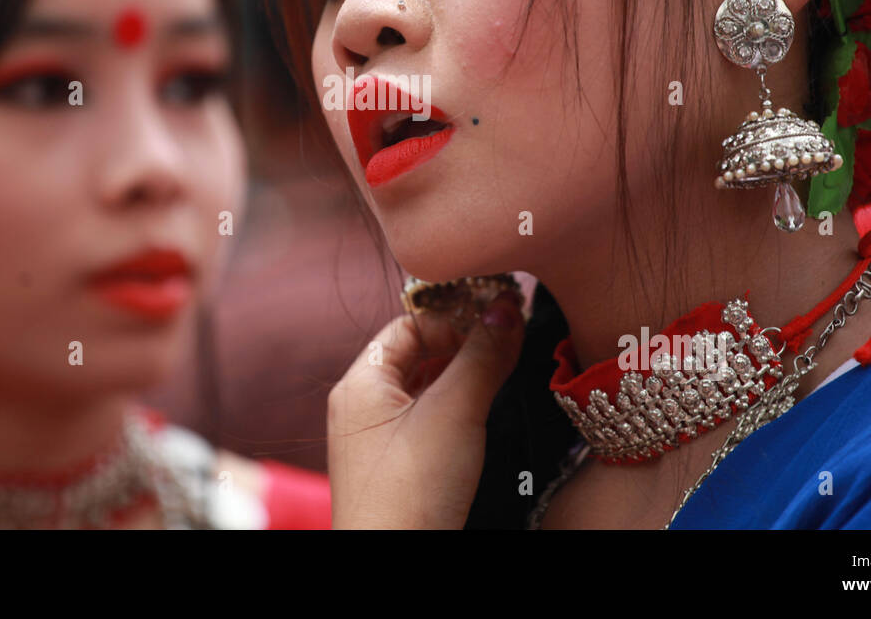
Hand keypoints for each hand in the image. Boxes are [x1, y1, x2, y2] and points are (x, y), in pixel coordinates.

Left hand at [326, 292, 525, 528]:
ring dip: (465, 376)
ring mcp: (377, 440)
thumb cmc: (411, 492)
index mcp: (360, 382)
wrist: (396, 567)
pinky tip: (486, 416)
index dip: (454, 316)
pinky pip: (429, 421)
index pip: (409, 323)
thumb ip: (482, 355)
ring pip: (426, 387)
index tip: (499, 318)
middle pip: (418, 352)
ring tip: (505, 374)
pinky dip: (459, 408)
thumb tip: (506, 304)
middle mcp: (361, 407)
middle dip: (465, 344)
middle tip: (511, 342)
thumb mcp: (454, 412)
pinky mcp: (397, 469)